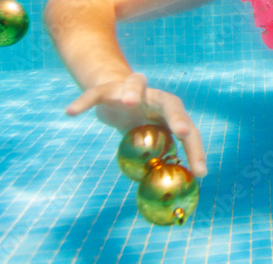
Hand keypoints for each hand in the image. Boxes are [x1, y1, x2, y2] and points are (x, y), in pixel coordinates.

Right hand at [65, 72, 207, 176]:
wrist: (113, 94)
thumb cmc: (138, 121)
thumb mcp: (151, 136)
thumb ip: (159, 154)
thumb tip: (166, 188)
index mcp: (170, 112)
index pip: (188, 130)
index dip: (195, 149)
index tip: (201, 171)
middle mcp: (155, 97)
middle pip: (172, 104)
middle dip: (178, 117)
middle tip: (181, 132)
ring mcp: (132, 89)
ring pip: (136, 83)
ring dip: (133, 91)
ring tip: (129, 102)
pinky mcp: (107, 88)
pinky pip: (95, 94)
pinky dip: (84, 102)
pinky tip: (71, 112)